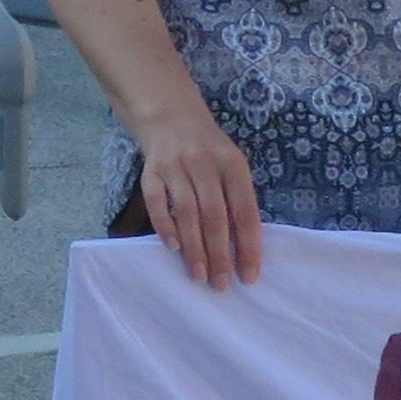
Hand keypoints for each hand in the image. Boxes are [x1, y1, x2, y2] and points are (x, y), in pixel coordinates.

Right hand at [133, 109, 265, 286]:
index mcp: (233, 164)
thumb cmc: (209, 151)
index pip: (244, 210)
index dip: (248, 244)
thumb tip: (244, 249)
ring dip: (194, 248)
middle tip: (222, 284)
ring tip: (200, 275)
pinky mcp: (150, 171)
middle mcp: (204, 163)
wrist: (171, 116)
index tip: (249, 275)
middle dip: (219, 254)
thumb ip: (238, 200)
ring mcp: (175, 166)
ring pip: (186, 213)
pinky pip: (156, 202)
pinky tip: (173, 248)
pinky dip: (165, 226)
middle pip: (214, 215)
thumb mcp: (232, 166)